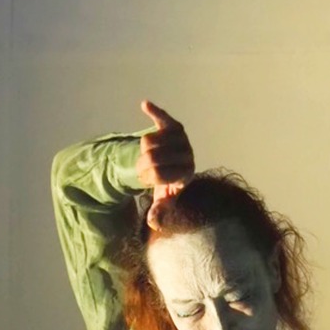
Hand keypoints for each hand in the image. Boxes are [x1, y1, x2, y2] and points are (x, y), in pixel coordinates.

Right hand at [136, 99, 193, 229]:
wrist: (173, 165)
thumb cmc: (168, 184)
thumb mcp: (164, 198)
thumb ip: (160, 210)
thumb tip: (153, 223)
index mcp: (186, 174)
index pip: (157, 174)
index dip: (146, 176)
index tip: (144, 178)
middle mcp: (187, 154)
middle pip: (151, 157)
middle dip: (142, 163)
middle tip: (144, 166)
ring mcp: (182, 138)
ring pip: (148, 140)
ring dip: (142, 149)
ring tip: (149, 155)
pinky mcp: (174, 125)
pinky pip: (161, 117)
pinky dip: (153, 112)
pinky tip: (144, 106)